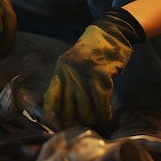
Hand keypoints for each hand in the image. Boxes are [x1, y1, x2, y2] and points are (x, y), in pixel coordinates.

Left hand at [42, 7, 144, 127]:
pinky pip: (101, 105)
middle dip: (76, 122)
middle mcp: (69, 73)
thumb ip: (66, 82)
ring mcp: (85, 75)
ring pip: (85, 111)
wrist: (110, 32)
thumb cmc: (92, 51)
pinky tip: (107, 116)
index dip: (51, 117)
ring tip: (98, 121)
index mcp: (60, 70)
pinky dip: (105, 115)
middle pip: (68, 111)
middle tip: (84, 125)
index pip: (50, 99)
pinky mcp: (101, 77)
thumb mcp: (72, 63)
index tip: (57, 127)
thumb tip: (60, 109)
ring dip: (93, 121)